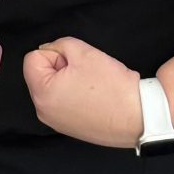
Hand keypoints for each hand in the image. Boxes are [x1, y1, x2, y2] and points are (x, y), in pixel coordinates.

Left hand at [23, 36, 143, 147]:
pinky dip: (76, 96)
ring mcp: (56, 123)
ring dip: (69, 81)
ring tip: (92, 86)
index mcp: (41, 94)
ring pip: (53, 89)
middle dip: (61, 68)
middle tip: (86, 73)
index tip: (76, 62)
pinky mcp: (70, 128)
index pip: (32, 59)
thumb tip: (49, 49)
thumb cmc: (112, 86)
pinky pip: (64, 103)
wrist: (140, 116)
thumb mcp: (84, 52)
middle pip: (41, 75)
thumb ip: (60, 44)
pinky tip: (95, 98)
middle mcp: (43, 112)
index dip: (56, 54)